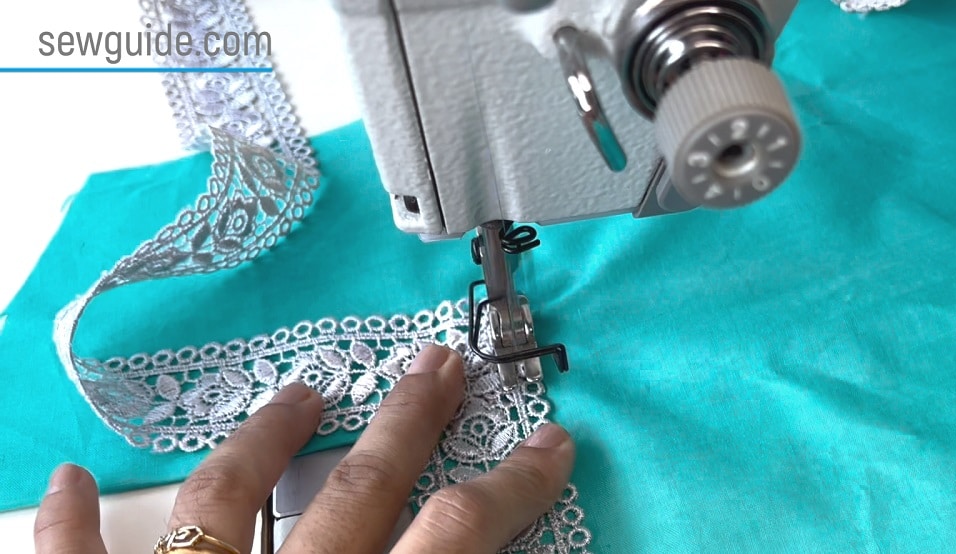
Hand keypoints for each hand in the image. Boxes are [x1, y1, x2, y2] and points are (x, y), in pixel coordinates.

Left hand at [33, 345, 575, 553]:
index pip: (456, 539)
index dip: (513, 490)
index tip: (552, 448)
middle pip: (358, 491)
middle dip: (409, 425)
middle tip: (440, 367)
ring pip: (226, 495)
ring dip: (266, 436)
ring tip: (303, 392)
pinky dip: (65, 526)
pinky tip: (65, 481)